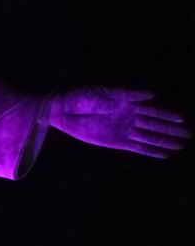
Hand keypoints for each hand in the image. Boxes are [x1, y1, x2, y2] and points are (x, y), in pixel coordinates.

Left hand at [47, 87, 187, 157]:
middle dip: (171, 131)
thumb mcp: (105, 91)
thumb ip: (129, 94)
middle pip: (155, 126)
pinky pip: (136, 147)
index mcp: (129, 104)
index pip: (154, 111)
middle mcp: (129, 118)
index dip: (168, 116)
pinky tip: (163, 154)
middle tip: (188, 136)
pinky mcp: (116, 142)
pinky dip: (149, 151)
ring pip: (149, 138)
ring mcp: (124, 130)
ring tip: (180, 146)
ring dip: (164, 142)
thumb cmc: (83, 96)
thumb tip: (152, 94)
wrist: (64, 109)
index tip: (183, 119)